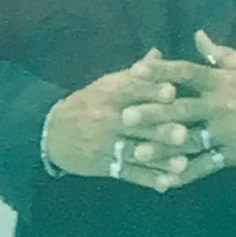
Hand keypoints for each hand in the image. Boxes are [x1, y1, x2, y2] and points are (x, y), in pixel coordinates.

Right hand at [44, 49, 190, 191]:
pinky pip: (128, 173)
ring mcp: (104, 144)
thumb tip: (158, 53)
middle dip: (159, 129)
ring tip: (182, 164)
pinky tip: (167, 184)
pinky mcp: (104, 166)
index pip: (131, 91)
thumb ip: (135, 74)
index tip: (172, 92)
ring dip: (159, 159)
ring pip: (134, 151)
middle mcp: (107, 119)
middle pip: (136, 124)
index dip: (151, 91)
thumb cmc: (88, 104)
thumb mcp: (107, 85)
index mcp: (109, 94)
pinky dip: (148, 179)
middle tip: (183, 133)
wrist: (52, 133)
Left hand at [122, 29, 235, 186]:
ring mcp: (227, 133)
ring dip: (163, 149)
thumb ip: (219, 54)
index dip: (161, 70)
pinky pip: (207, 165)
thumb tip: (197, 35)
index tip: (136, 70)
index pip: (186, 72)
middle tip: (125, 117)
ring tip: (138, 153)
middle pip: (181, 109)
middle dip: (153, 114)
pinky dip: (186, 174)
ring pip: (190, 141)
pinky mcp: (235, 154)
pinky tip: (166, 181)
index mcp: (222, 82)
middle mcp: (220, 107)